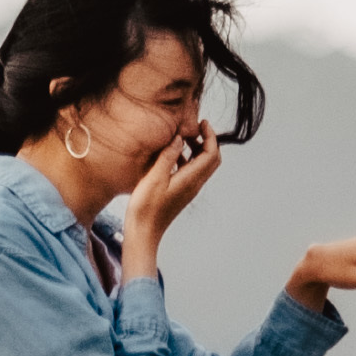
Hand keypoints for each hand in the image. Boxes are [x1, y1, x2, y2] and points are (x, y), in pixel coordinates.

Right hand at [118, 124, 226, 278]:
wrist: (143, 234)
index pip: (212, 154)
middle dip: (207, 141)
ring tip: (181, 138)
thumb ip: (168, 156)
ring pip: (202, 165)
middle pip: (212, 159)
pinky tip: (170, 155)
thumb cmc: (145, 208)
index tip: (202, 122)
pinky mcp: (180, 193)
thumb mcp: (154, 178)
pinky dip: (187, 159)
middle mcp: (194, 185)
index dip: (211, 136)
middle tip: (194, 128)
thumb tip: (180, 137)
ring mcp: (188, 190)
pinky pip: (190, 172)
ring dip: (197, 149)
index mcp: (191, 180)